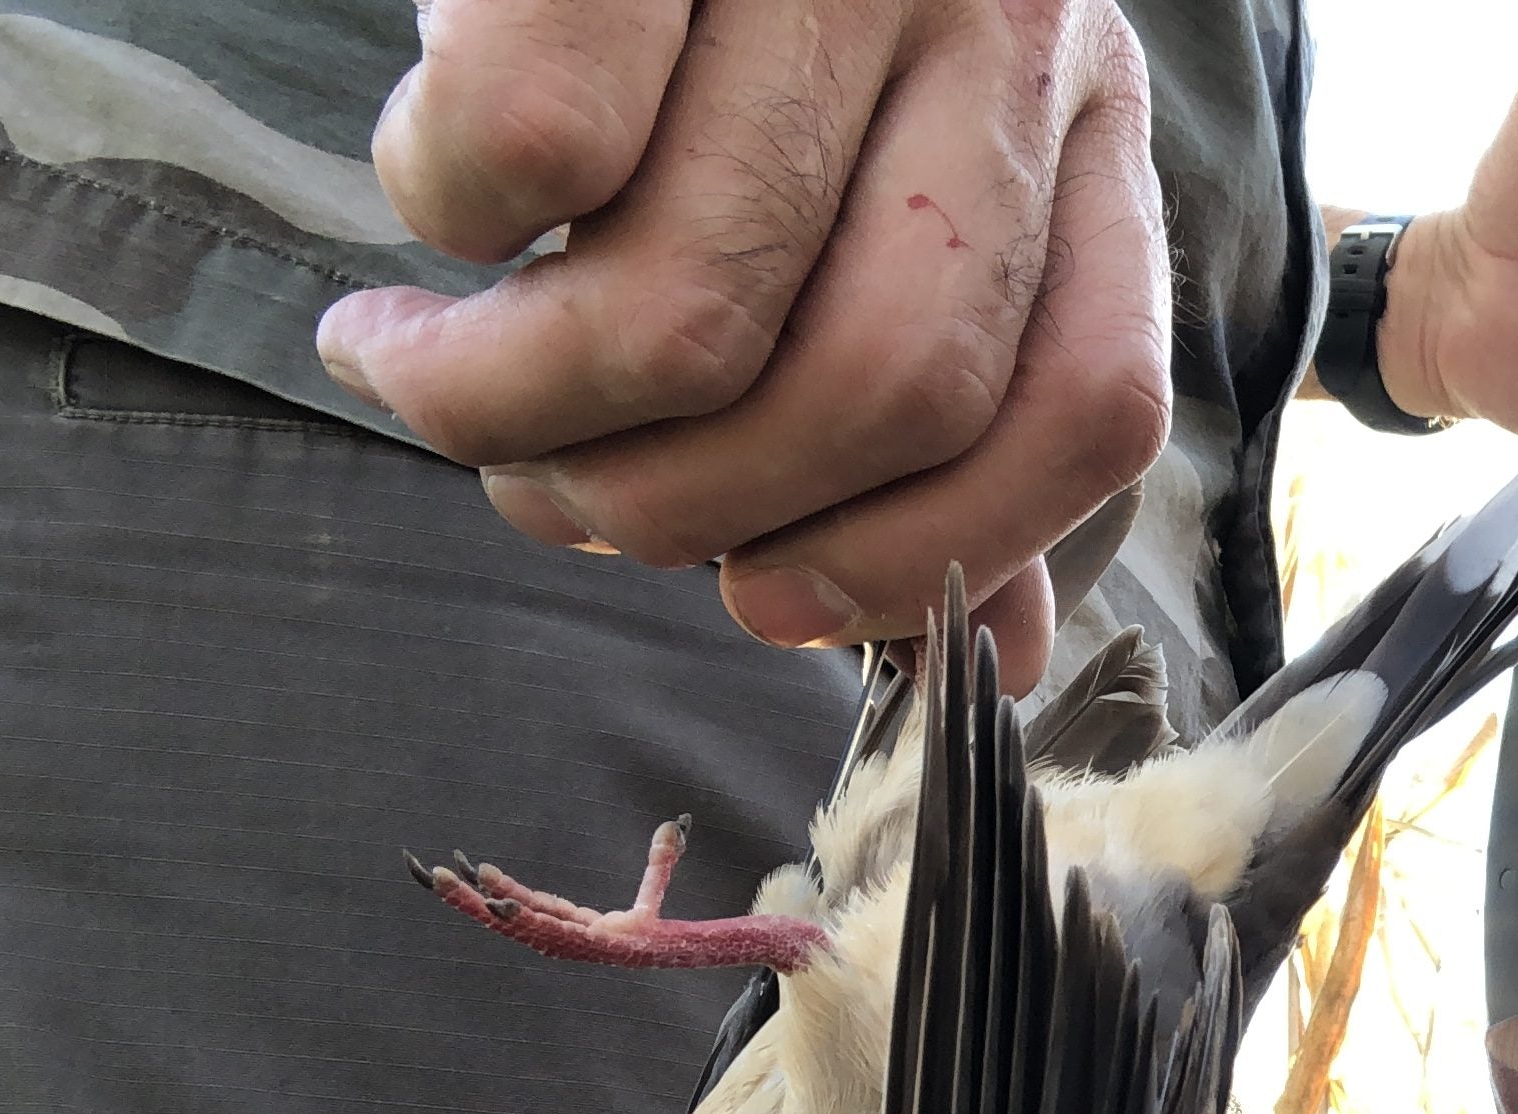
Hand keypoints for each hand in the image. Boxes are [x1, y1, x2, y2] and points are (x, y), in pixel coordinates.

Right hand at [317, 0, 1171, 679]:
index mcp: (1085, 123)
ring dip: (526, 406)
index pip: (1085, 408)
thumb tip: (993, 649)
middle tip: (550, 495)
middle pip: (885, 390)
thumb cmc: (742, 39)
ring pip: (700, 306)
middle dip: (684, 508)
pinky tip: (435, 216)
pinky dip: (459, 220)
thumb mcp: (896, 194)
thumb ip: (962, 412)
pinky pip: (544, 143)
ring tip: (432, 378)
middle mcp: (998, 24)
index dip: (923, 556)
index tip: (764, 605)